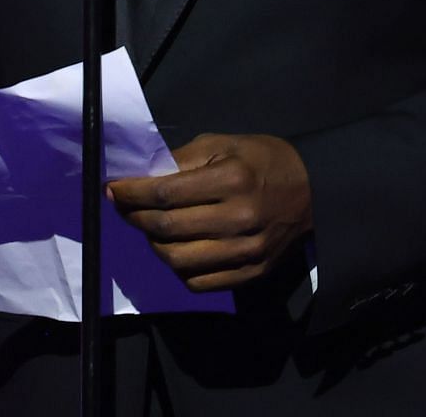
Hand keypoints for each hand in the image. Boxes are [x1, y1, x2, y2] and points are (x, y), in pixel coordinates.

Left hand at [107, 133, 312, 292]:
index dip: (131, 193)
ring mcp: (245, 251)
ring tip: (150, 228)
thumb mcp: (224, 144)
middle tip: (125, 207)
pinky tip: (176, 248)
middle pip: (166, 229)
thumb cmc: (262, 160)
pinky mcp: (250, 273)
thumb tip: (142, 178)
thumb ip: (182, 161)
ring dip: (152, 244)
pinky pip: (198, 282)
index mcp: (232, 179)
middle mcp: (238, 218)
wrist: (312, 190)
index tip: (113, 188)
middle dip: (135, 217)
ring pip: (177, 260)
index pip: (165, 193)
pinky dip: (177, 268)